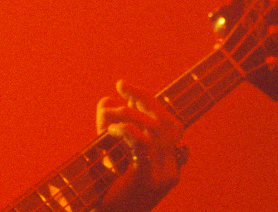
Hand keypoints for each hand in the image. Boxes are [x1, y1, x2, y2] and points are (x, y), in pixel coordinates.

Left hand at [95, 80, 185, 211]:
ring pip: (154, 129)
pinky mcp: (147, 181)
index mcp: (168, 164)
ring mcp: (163, 176)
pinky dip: (126, 129)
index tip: (124, 87)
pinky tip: (109, 129)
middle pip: (167, 122)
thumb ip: (113, 129)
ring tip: (107, 116)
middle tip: (121, 85)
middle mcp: (171, 169)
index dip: (149, 101)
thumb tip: (108, 100)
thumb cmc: (106, 192)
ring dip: (128, 114)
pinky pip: (142, 145)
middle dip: (144, 98)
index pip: (170, 124)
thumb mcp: (112, 156)